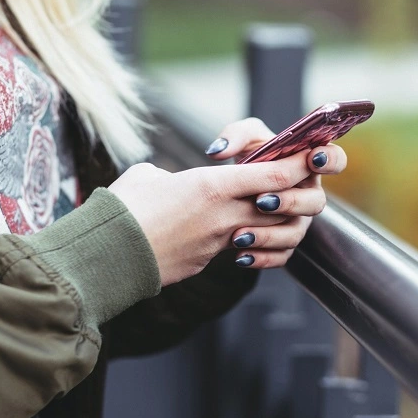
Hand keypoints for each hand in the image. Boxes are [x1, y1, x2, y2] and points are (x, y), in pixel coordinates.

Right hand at [109, 150, 319, 285]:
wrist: (107, 256)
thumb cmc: (123, 208)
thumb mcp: (148, 176)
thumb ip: (173, 176)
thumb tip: (172, 184)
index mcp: (212, 186)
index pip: (275, 175)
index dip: (298, 164)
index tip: (309, 155)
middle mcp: (224, 215)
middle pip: (281, 205)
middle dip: (294, 193)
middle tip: (293, 182)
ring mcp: (218, 243)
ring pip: (266, 230)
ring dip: (273, 220)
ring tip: (263, 209)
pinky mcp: (207, 262)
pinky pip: (240, 249)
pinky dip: (247, 240)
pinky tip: (235, 234)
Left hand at [204, 117, 346, 268]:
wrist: (232, 189)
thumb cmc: (249, 157)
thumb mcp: (243, 139)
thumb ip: (235, 135)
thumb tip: (218, 151)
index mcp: (308, 164)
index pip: (334, 160)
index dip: (330, 160)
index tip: (312, 158)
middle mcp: (308, 194)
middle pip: (316, 202)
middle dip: (290, 202)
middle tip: (261, 200)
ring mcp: (298, 221)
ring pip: (295, 233)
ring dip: (269, 235)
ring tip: (240, 234)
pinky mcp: (284, 244)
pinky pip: (280, 256)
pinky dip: (261, 257)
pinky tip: (241, 255)